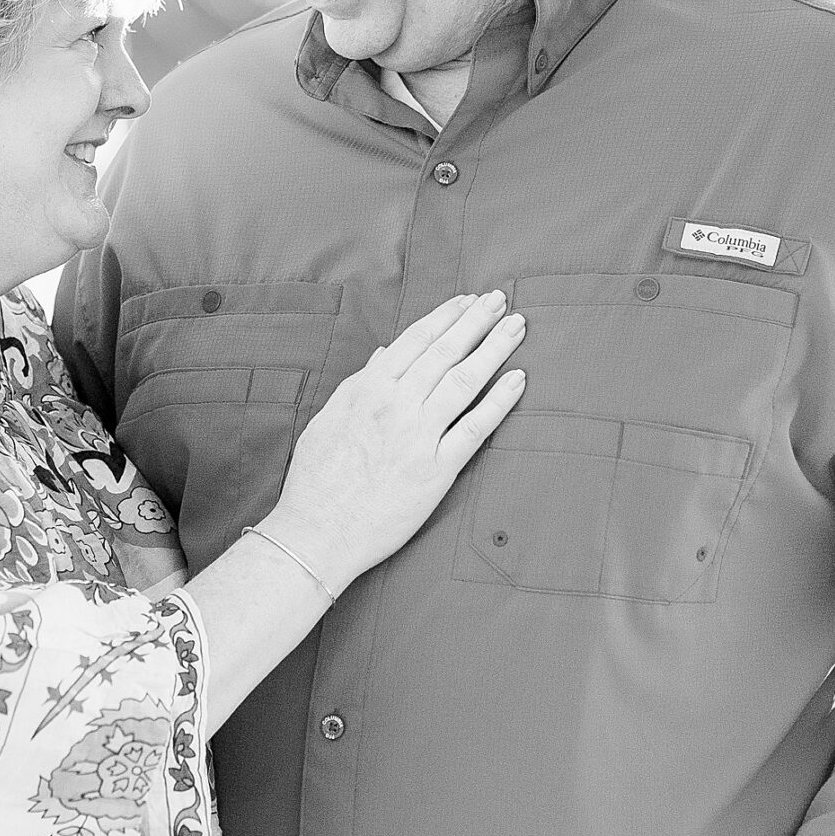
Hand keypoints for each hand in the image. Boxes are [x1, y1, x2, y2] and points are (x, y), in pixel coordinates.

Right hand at [268, 293, 525, 591]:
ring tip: (516, 327)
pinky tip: (518, 380)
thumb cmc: (315, 481)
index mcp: (367, 390)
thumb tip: (385, 353)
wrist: (316, 534)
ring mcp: (419, 438)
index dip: (445, 316)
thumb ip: (359, 384)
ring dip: (494, 349)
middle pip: (445, 353)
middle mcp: (396, 407)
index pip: (415, 341)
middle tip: (501, 301)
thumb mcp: (327, 419)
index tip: (468, 301)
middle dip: (477, 322)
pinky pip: (475, 428)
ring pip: (464, 381)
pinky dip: (499, 401)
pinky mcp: (437, 471)